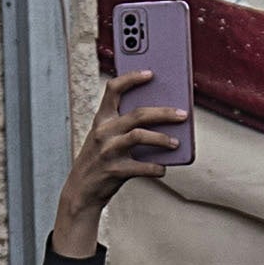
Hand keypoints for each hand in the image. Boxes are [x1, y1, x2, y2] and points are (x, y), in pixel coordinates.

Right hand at [47, 86, 189, 256]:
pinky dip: (156, 168)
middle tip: (182, 114)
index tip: (150, 73)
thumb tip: (161, 117)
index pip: (113, 89)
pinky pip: (142, 167)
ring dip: (162, 139)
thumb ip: (124, 125)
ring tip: (175, 142)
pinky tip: (163, 168)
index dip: (131, 78)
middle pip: (137, 114)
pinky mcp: (114, 171)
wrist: (81, 190)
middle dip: (163, 112)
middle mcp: (103, 131)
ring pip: (139, 136)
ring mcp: (108, 151)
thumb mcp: (104, 136)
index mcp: (101, 119)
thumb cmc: (99, 159)